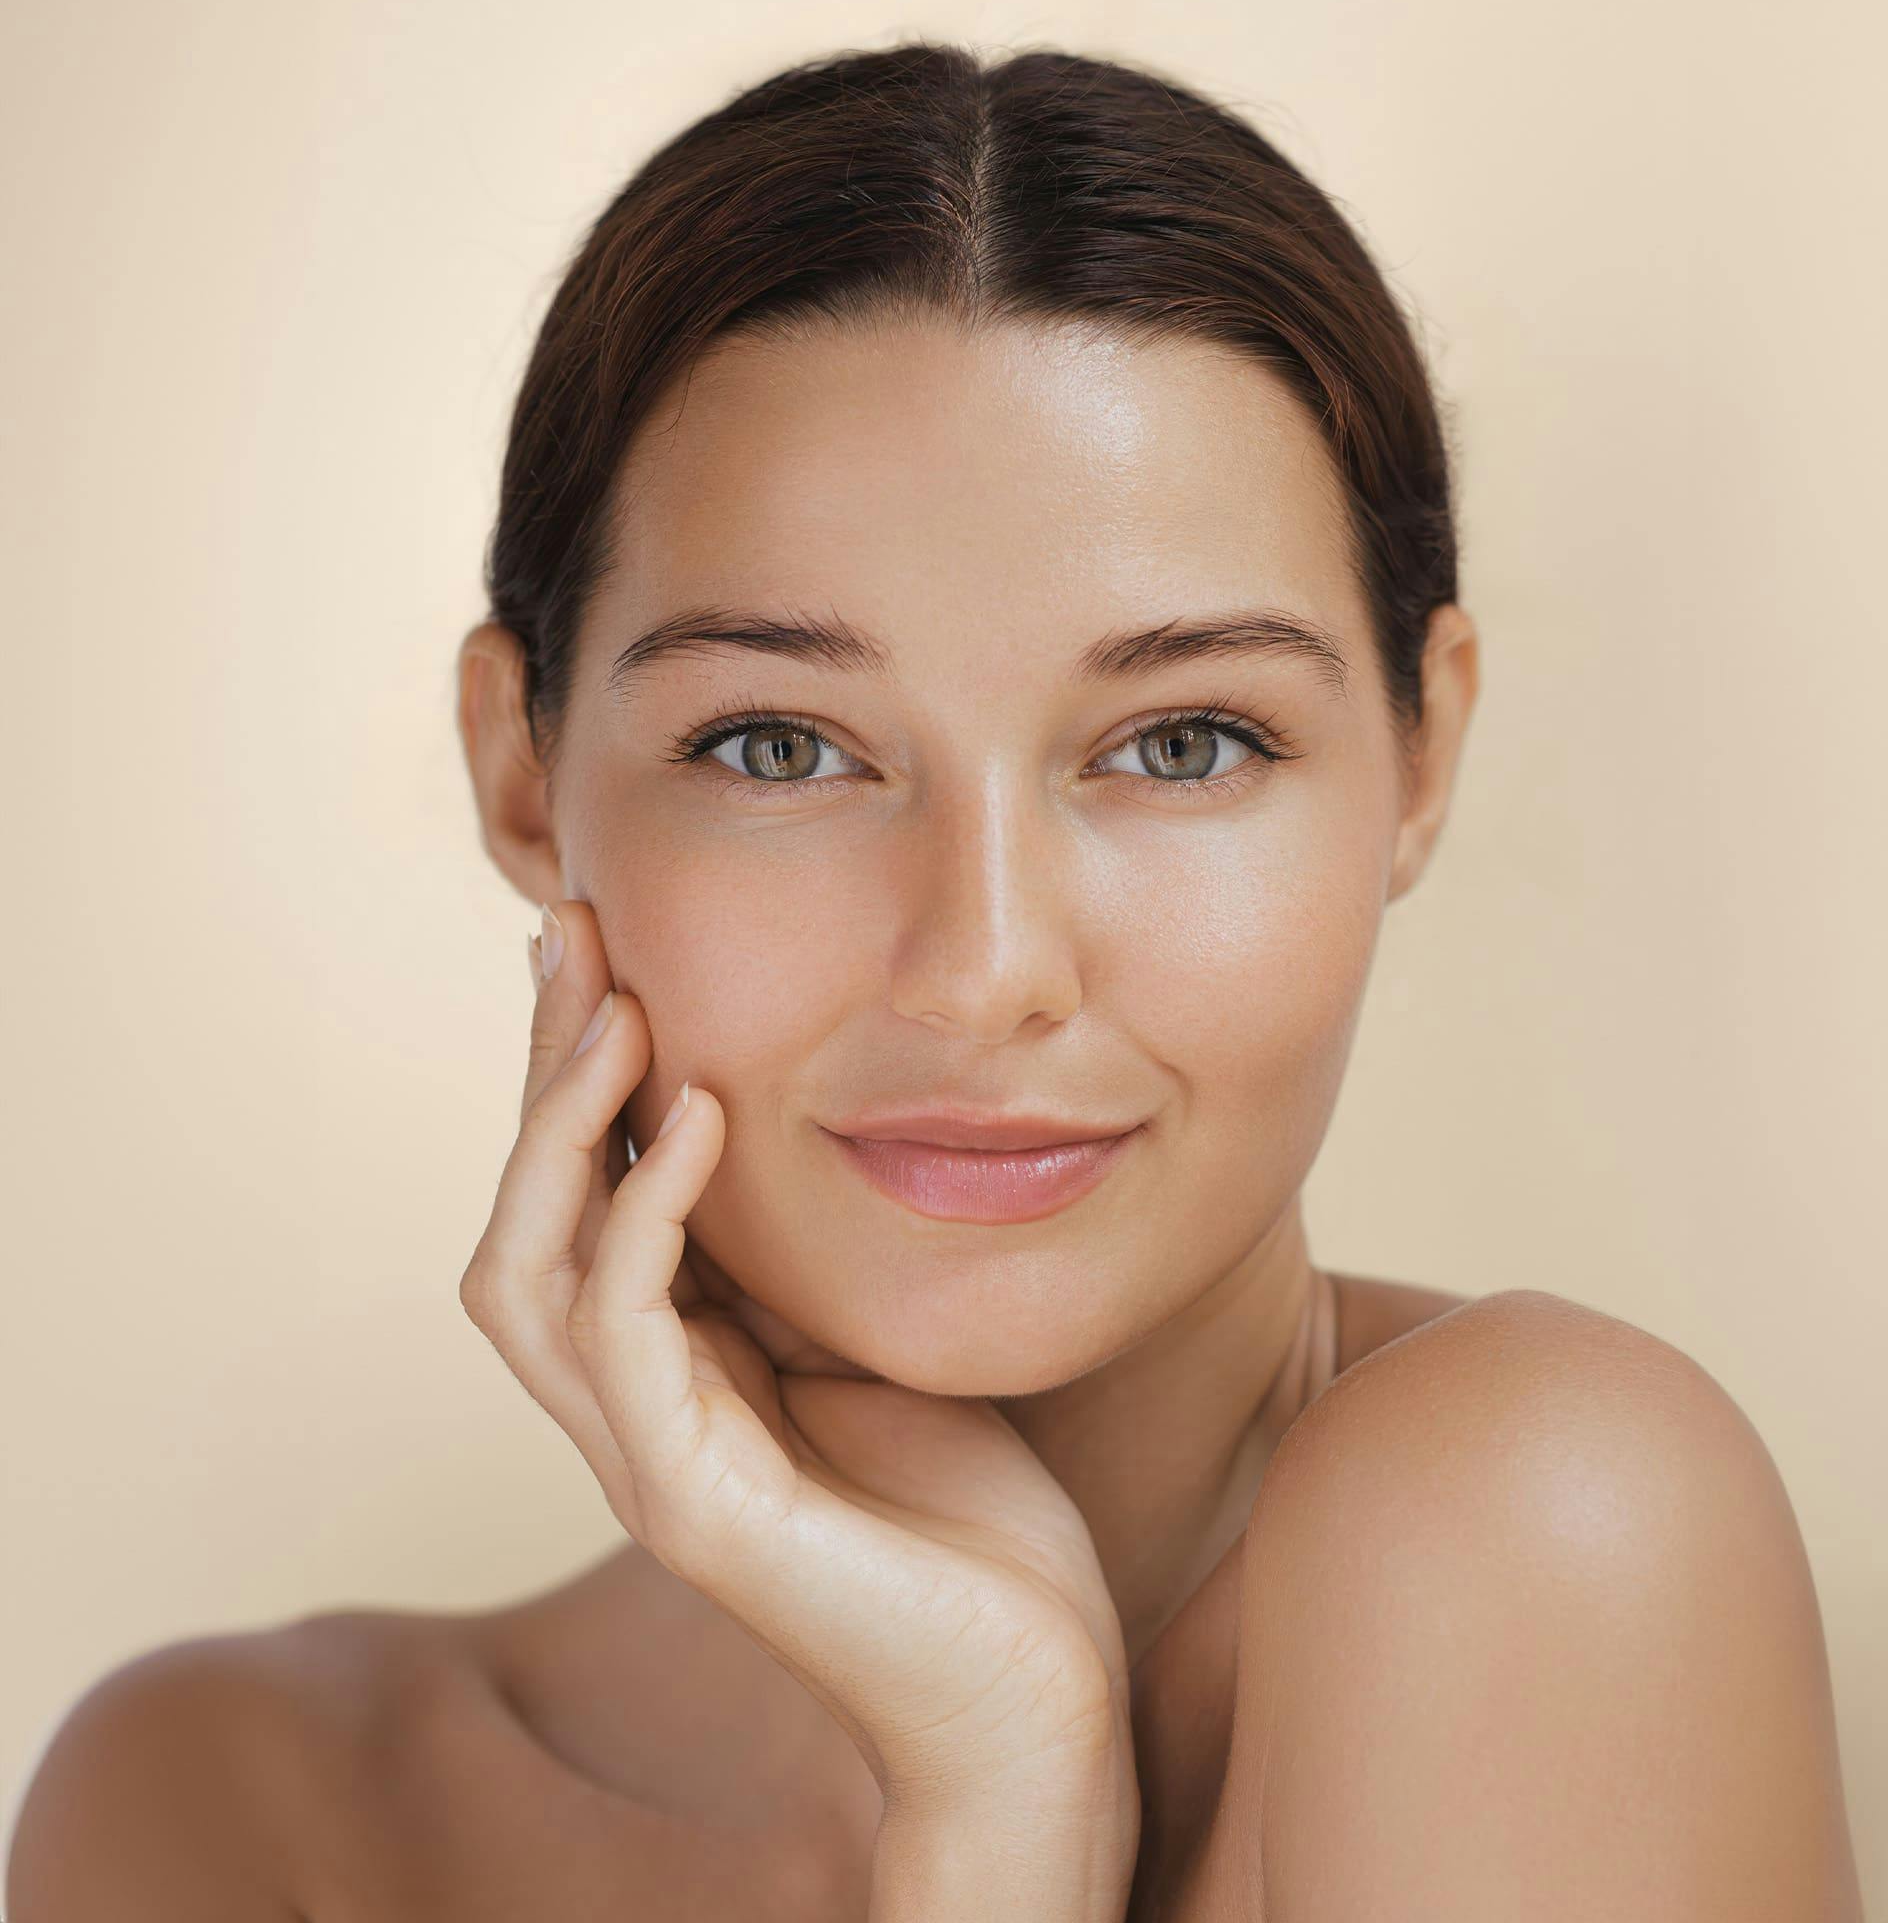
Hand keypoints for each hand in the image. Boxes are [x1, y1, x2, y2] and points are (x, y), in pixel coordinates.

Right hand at [460, 899, 1139, 1824]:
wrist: (1033, 1687)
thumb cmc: (969, 1514)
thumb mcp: (872, 1339)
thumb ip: (798, 1259)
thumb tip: (778, 1114)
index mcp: (673, 1370)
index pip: (581, 1199)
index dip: (578, 1074)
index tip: (602, 945)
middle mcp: (631, 1413)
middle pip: (522, 1218)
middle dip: (540, 1073)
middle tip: (572, 934)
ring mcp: (650, 1465)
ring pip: (527, 1274)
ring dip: (562, 1129)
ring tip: (620, 1011)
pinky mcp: (697, 1508)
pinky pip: (624, 1335)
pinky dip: (646, 1214)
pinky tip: (703, 1119)